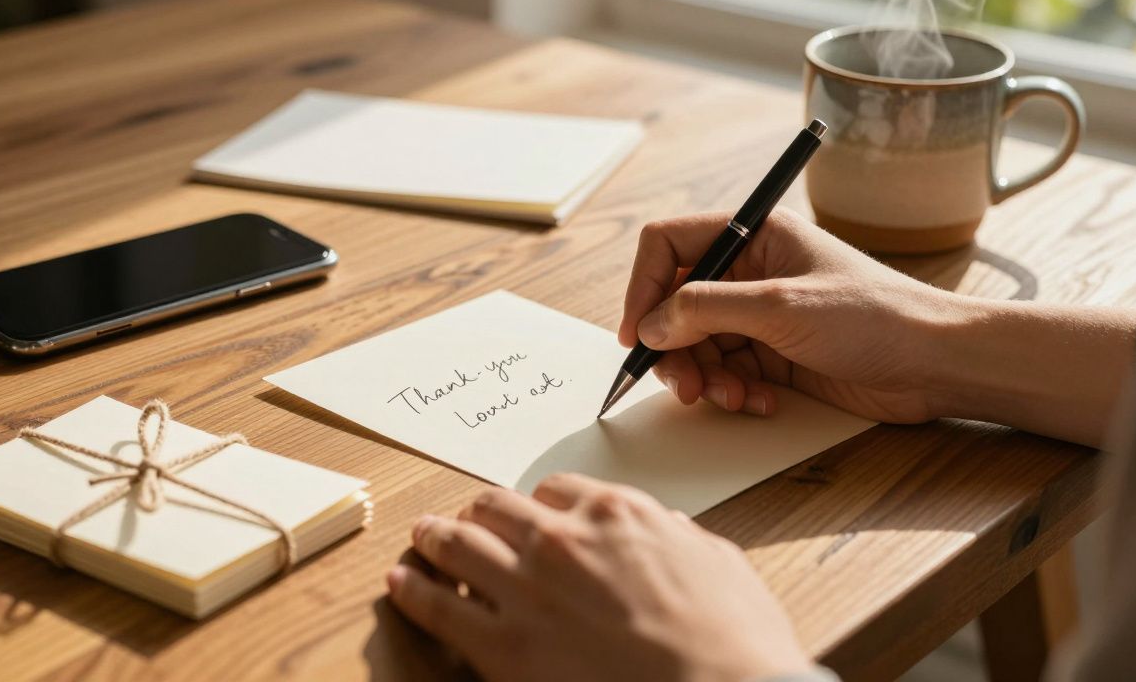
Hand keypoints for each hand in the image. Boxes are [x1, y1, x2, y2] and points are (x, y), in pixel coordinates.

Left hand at [386, 474, 812, 681]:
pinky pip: (438, 606)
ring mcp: (527, 589)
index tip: (532, 514)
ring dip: (435, 537)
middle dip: (480, 511)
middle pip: (497, 506)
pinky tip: (400, 584)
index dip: (539, 503)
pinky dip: (413, 591)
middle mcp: (562, 539)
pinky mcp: (504, 645)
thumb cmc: (735, 639)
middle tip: (465, 519)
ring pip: (458, 542)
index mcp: (616, 513)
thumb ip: (678, 537)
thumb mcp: (718, 561)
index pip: (557, 490)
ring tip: (421, 536)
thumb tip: (664, 528)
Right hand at [620, 208, 957, 422]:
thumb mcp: (781, 307)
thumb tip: (650, 325)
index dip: (643, 287)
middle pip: (675, 304)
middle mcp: (750, 271)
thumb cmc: (873, 316)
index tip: (636, 334)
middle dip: (674, 348)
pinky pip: (727, 372)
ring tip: (732, 398)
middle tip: (685, 386)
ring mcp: (761, 315)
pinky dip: (732, 392)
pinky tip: (762, 402)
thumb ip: (706, 309)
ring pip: (697, 345)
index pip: (668, 245)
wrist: (935, 363)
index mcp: (753, 234)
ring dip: (705, 377)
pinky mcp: (774, 355)